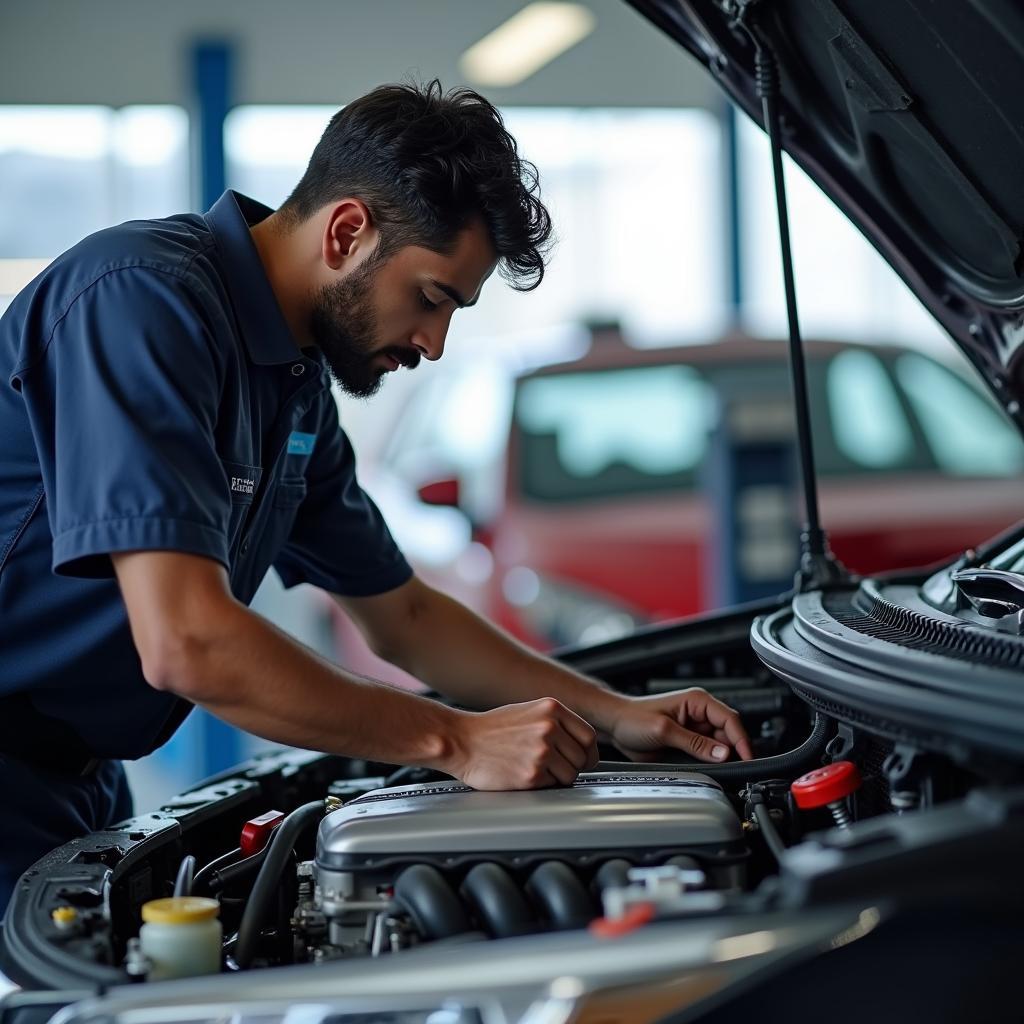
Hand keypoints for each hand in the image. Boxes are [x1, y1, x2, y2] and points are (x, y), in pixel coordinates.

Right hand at [447, 697, 598, 789]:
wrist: (461, 740)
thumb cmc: (491, 729)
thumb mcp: (528, 711)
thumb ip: (556, 722)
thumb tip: (581, 744)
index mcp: (551, 709)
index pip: (589, 737)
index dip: (588, 752)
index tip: (583, 759)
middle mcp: (549, 728)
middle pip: (582, 759)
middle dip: (571, 767)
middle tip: (552, 767)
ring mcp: (541, 751)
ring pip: (570, 775)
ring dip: (557, 778)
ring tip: (534, 768)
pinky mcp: (531, 775)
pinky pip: (551, 786)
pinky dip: (541, 784)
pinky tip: (522, 773)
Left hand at [605, 689, 752, 763]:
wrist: (615, 725)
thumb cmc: (633, 718)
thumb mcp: (664, 730)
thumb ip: (694, 742)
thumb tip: (722, 753)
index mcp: (697, 701)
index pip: (730, 719)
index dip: (742, 740)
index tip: (747, 758)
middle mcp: (699, 713)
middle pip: (729, 733)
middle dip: (734, 751)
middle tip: (736, 769)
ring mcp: (695, 728)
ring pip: (721, 745)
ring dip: (722, 758)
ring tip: (721, 770)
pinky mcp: (690, 742)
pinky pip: (708, 753)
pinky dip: (712, 762)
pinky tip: (709, 769)